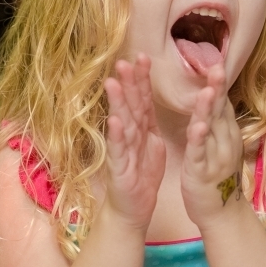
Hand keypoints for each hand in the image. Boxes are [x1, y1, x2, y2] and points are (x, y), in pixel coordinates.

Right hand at [104, 55, 165, 230]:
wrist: (133, 209)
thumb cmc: (142, 177)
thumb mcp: (152, 145)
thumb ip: (149, 122)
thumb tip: (148, 99)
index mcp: (141, 130)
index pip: (142, 100)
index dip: (141, 79)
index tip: (143, 57)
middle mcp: (129, 136)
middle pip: (129, 106)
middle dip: (127, 84)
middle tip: (124, 61)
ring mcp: (122, 151)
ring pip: (121, 123)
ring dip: (117, 104)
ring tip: (113, 83)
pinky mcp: (119, 169)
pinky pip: (118, 150)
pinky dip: (117, 136)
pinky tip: (115, 121)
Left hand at [181, 64, 242, 227]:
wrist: (222, 214)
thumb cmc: (218, 177)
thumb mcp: (222, 144)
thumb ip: (219, 122)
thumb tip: (218, 97)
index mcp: (227, 133)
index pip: (223, 103)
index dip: (219, 84)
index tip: (215, 62)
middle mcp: (225, 142)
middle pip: (220, 111)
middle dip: (218, 88)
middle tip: (217, 66)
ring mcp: (214, 156)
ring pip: (211, 128)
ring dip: (209, 109)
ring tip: (208, 89)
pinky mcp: (201, 171)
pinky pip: (200, 152)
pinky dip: (199, 139)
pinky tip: (197, 126)